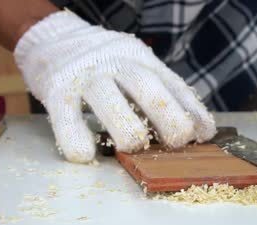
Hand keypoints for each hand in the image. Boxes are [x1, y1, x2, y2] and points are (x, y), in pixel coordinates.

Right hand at [14, 11, 215, 162]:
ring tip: (134, 147)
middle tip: (177, 142)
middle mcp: (117, 64)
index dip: (191, 110)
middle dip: (167, 116)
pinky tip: (85, 154)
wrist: (52, 38)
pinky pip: (66, 114)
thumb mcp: (135, 68)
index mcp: (141, 61)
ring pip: (109, 99)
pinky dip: (75, 136)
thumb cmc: (103, 64)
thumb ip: (160, 93)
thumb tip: (193, 131)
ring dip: (125, 126)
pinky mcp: (56, 89)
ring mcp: (87, 76)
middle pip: (146, 87)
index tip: (204, 134)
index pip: (172, 85)